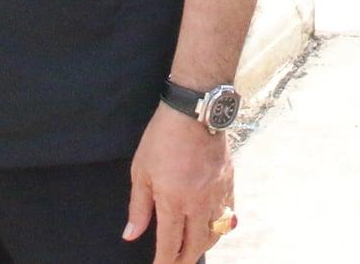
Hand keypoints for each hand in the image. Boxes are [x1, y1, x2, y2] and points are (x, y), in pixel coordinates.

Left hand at [125, 105, 231, 263]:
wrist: (194, 110)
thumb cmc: (162, 137)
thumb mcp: (141, 171)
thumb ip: (139, 208)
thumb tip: (131, 235)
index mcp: (173, 200)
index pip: (170, 244)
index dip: (164, 261)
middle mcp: (198, 202)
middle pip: (196, 245)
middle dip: (185, 259)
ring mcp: (217, 192)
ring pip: (215, 232)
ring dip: (203, 245)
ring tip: (193, 249)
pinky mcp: (229, 181)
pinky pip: (228, 213)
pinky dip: (220, 226)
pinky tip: (212, 226)